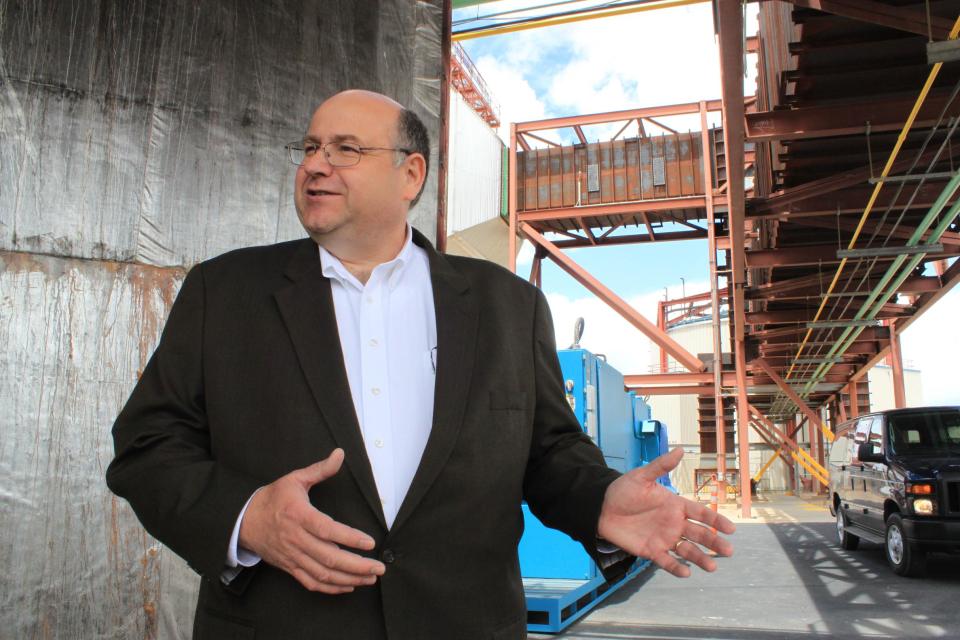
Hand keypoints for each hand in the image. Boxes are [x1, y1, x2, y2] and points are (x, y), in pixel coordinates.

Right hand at [238, 448, 385, 593]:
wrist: (245, 521)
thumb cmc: (273, 498)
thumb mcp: (294, 479)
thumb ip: (320, 469)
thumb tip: (340, 454)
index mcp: (299, 516)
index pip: (327, 530)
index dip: (349, 538)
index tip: (370, 542)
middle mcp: (296, 539)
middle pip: (329, 557)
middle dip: (357, 565)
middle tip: (379, 567)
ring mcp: (293, 556)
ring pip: (323, 574)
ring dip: (349, 578)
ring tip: (370, 577)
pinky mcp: (290, 567)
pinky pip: (311, 582)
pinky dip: (331, 588)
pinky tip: (349, 586)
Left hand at [597, 447, 734, 576]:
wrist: (601, 507)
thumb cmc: (623, 490)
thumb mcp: (642, 476)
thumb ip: (661, 466)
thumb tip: (680, 450)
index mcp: (676, 505)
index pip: (701, 513)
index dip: (716, 520)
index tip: (731, 528)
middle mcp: (674, 523)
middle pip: (699, 534)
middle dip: (714, 542)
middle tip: (728, 551)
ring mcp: (664, 538)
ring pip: (687, 550)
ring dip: (700, 558)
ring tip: (712, 566)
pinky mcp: (652, 550)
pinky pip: (667, 561)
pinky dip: (676, 567)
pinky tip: (686, 573)